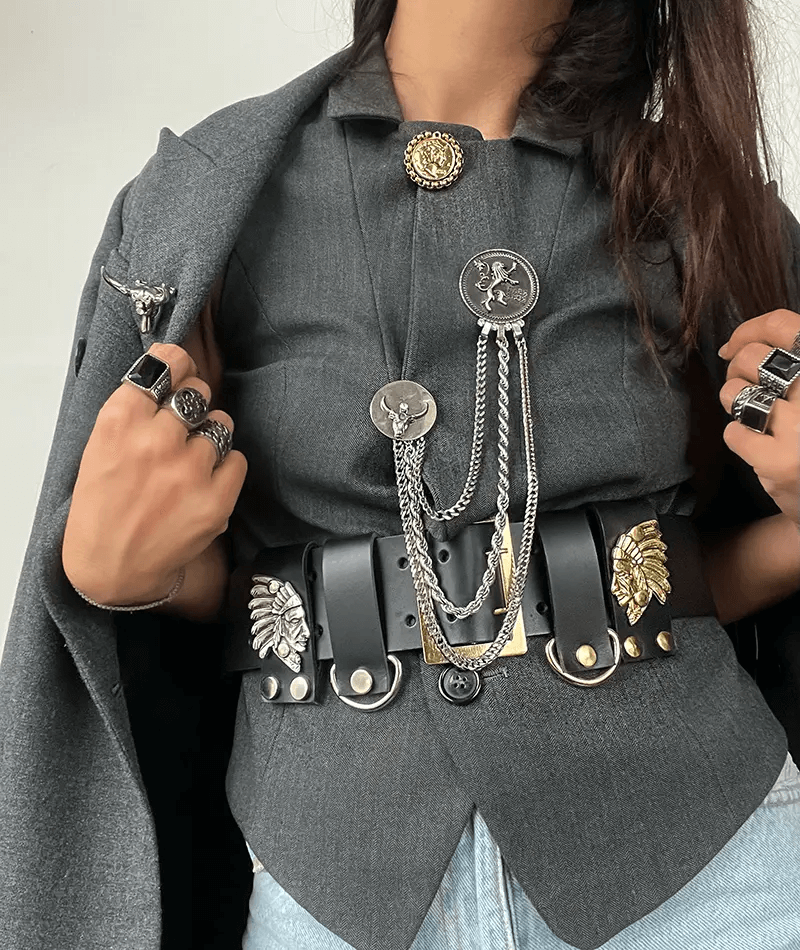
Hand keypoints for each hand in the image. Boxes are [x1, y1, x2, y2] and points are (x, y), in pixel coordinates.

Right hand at [62, 342, 246, 604]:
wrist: (110, 568)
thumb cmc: (103, 505)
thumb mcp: (100, 446)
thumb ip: (135, 409)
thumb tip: (174, 368)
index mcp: (119, 423)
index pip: (167, 365)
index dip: (178, 365)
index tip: (180, 370)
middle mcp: (155, 442)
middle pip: (198, 391)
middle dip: (193, 404)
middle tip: (181, 427)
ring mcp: (188, 471)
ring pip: (222, 424)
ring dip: (210, 438)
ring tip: (188, 463)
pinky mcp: (216, 500)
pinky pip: (237, 459)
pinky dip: (224, 468)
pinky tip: (202, 485)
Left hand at [717, 309, 799, 524]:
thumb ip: (796, 365)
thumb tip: (734, 347)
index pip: (783, 325)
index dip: (748, 331)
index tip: (734, 346)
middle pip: (752, 358)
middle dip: (736, 370)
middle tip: (744, 385)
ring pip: (736, 393)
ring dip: (734, 401)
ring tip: (753, 415)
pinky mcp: (782, 463)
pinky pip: (733, 433)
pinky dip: (738, 437)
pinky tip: (757, 445)